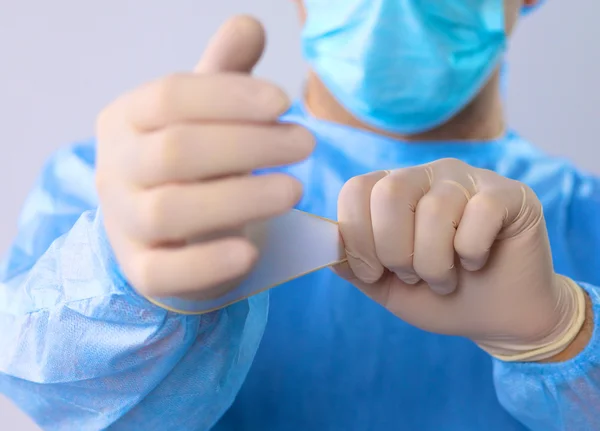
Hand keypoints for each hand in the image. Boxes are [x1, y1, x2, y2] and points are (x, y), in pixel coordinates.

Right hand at [96, 16, 313, 301]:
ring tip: (294, 190)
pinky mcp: (142, 271)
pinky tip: (252, 252)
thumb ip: (225, 74)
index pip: (171, 97)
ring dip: (239, 199)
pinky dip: (208, 263)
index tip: (285, 101)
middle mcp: (116, 169)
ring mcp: (124, 224)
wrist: (162, 233)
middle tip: (306, 143)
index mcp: (127, 119)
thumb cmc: (191, 165)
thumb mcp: (204, 116)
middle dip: (248, 144)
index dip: (230, 96)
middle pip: (176, 151)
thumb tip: (248, 25)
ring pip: (170, 211)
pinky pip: (166, 272)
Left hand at [335, 158, 585, 360]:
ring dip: (434, 263)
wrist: (496, 316)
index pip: (356, 189)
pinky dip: (472, 252)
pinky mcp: (509, 195)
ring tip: (445, 279)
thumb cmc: (439, 296)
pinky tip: (477, 262)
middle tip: (412, 276)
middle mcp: (427, 176)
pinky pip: (480, 214)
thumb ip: (353, 263)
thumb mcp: (385, 285)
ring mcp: (468, 180)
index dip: (356, 237)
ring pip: (435, 210)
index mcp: (392, 191)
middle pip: (391, 193)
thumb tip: (321, 243)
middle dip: (394, 251)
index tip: (373, 273)